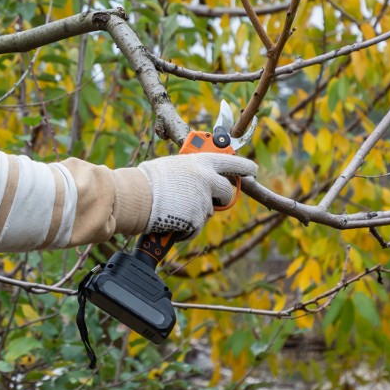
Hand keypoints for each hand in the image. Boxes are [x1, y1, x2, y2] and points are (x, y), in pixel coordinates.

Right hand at [137, 153, 257, 240]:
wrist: (136, 197)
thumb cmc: (149, 180)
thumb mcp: (173, 166)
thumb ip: (191, 170)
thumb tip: (198, 178)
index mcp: (201, 162)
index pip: (231, 162)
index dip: (244, 167)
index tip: (252, 170)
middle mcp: (207, 180)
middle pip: (226, 192)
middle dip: (220, 198)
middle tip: (210, 199)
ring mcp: (203, 200)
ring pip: (208, 211)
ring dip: (195, 213)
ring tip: (174, 208)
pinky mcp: (197, 219)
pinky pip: (196, 227)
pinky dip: (186, 227)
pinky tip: (172, 219)